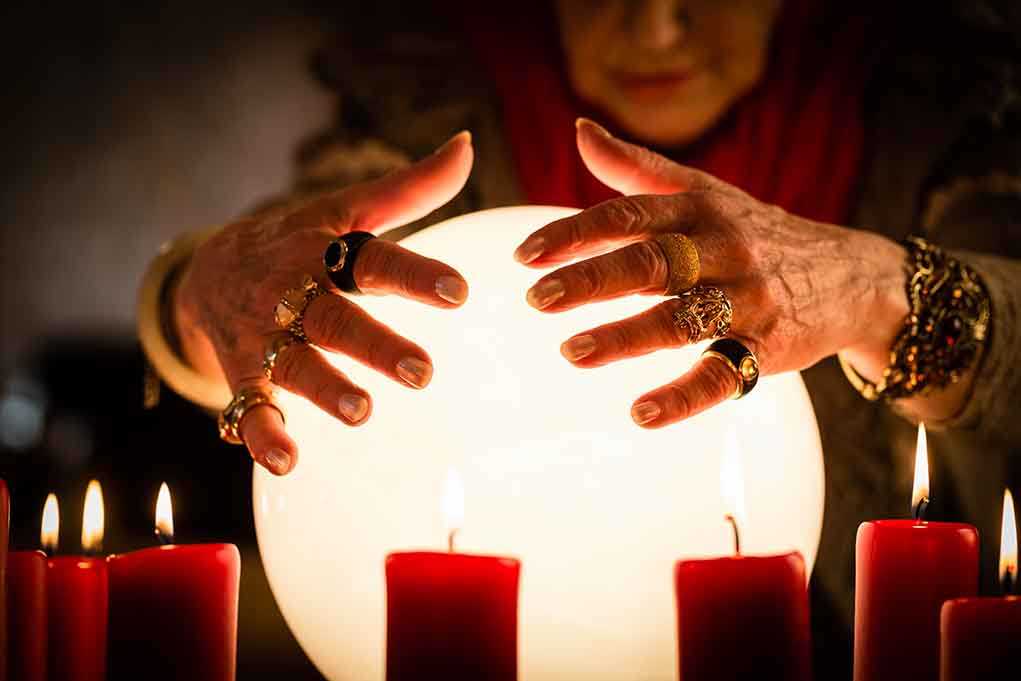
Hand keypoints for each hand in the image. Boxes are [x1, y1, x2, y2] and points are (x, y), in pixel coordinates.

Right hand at [173, 132, 473, 473]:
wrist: (206, 270)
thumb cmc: (297, 240)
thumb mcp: (346, 210)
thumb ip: (411, 188)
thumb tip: (466, 145)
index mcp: (322, 251)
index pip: (373, 260)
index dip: (415, 275)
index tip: (459, 292)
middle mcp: (292, 293)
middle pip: (336, 318)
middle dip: (376, 345)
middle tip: (423, 372)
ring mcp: (265, 337)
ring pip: (295, 364)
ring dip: (325, 389)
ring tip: (361, 412)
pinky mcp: (244, 374)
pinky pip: (249, 406)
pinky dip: (261, 434)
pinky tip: (286, 460)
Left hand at [515, 119, 907, 427]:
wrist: (850, 275)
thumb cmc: (756, 232)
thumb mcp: (704, 192)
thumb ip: (637, 169)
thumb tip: (580, 130)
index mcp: (700, 210)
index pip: (629, 214)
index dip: (575, 233)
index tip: (526, 255)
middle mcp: (723, 250)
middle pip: (651, 262)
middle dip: (591, 279)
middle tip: (536, 298)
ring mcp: (746, 300)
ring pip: (682, 318)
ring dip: (625, 337)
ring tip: (573, 353)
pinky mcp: (767, 348)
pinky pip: (723, 374)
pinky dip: (683, 396)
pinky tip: (642, 413)